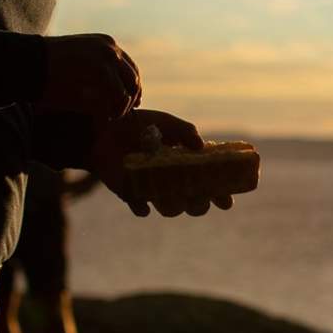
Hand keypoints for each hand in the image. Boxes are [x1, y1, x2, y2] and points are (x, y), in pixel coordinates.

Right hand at [42, 34, 141, 118]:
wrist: (28, 62)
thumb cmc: (47, 70)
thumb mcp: (77, 71)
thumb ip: (97, 81)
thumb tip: (116, 99)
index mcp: (105, 44)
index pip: (129, 68)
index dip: (132, 89)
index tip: (130, 105)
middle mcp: (110, 47)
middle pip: (133, 78)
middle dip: (130, 99)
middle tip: (119, 115)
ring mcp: (106, 55)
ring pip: (129, 87)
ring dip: (122, 105)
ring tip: (111, 117)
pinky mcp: (100, 67)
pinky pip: (118, 93)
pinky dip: (116, 107)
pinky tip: (107, 116)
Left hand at [92, 109, 234, 217]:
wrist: (105, 129)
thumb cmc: (139, 124)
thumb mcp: (165, 122)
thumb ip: (185, 131)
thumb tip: (201, 146)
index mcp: (186, 165)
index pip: (210, 184)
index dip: (221, 195)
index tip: (227, 201)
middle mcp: (173, 181)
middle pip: (195, 205)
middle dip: (200, 205)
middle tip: (199, 196)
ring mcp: (154, 190)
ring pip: (172, 210)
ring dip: (174, 205)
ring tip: (168, 191)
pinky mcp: (133, 195)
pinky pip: (142, 210)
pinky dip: (143, 208)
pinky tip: (142, 202)